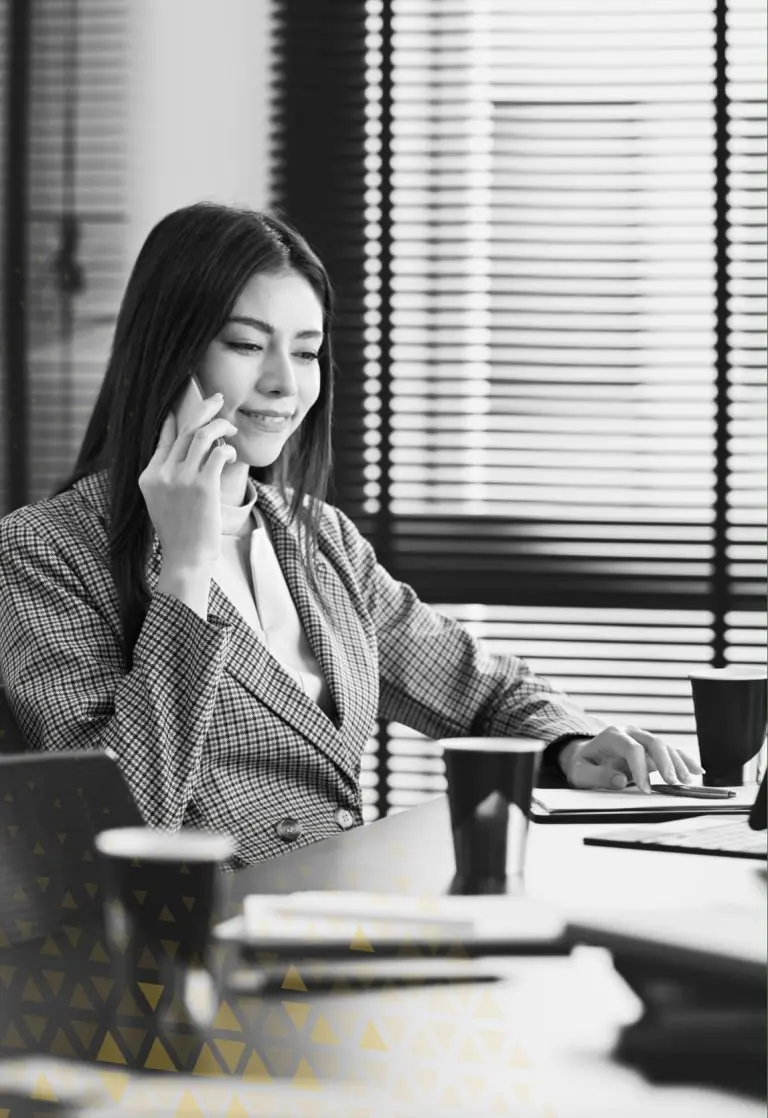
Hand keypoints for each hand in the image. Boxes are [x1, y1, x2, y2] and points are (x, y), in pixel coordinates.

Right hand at [139, 393, 237, 571]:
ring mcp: (182, 478)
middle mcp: (163, 473)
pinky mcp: (203, 485)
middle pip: (185, 429)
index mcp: (149, 476)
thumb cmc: (180, 532)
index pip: (164, 438)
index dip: (176, 417)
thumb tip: (180, 448)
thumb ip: (166, 475)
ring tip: (231, 427)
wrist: (186, 558)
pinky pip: (218, 453)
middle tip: (217, 399)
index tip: (186, 403)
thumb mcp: (162, 501)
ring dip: (219, 425)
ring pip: (202, 435)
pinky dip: (227, 449)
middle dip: (204, 409)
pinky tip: (230, 454)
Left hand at [559, 726, 703, 792]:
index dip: (640, 768)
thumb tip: (621, 780)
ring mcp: (643, 738)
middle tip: (673, 783)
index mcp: (612, 736)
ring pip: (665, 746)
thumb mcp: (582, 773)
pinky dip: (684, 760)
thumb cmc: (584, 766)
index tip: (646, 789)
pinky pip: (671, 750)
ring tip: (686, 782)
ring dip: (678, 763)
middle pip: (653, 742)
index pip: (631, 748)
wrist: (587, 756)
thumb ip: (598, 777)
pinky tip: (697, 771)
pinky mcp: (651, 747)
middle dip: (665, 762)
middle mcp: (630, 732)